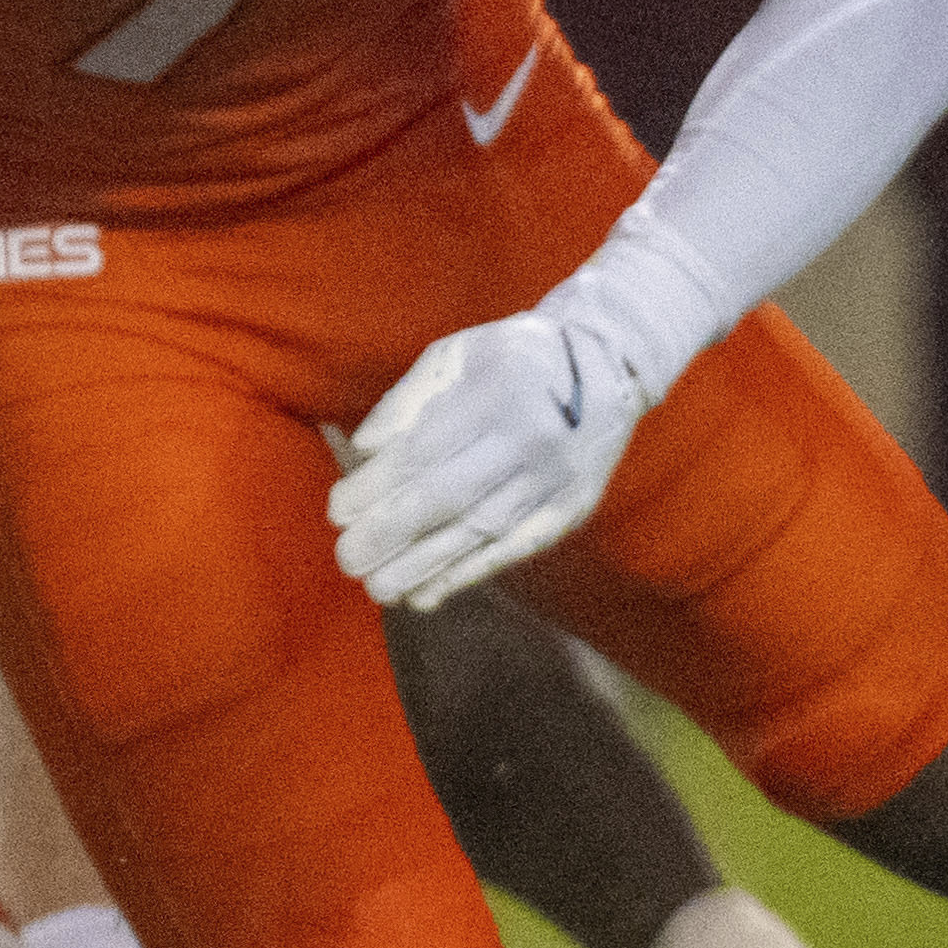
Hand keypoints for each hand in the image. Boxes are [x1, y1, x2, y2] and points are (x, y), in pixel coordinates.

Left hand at [330, 302, 654, 611]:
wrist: (610, 363)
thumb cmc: (512, 358)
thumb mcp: (457, 354)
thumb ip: (407, 400)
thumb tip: (362, 449)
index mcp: (494, 394)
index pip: (424, 451)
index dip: (377, 487)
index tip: (337, 512)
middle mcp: (529, 441)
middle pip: (450, 498)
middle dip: (393, 534)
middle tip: (348, 561)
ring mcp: (554, 480)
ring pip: (481, 532)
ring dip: (425, 566)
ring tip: (378, 589)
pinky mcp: (570, 509)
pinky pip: (514, 549)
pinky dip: (468, 574)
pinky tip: (429, 594)